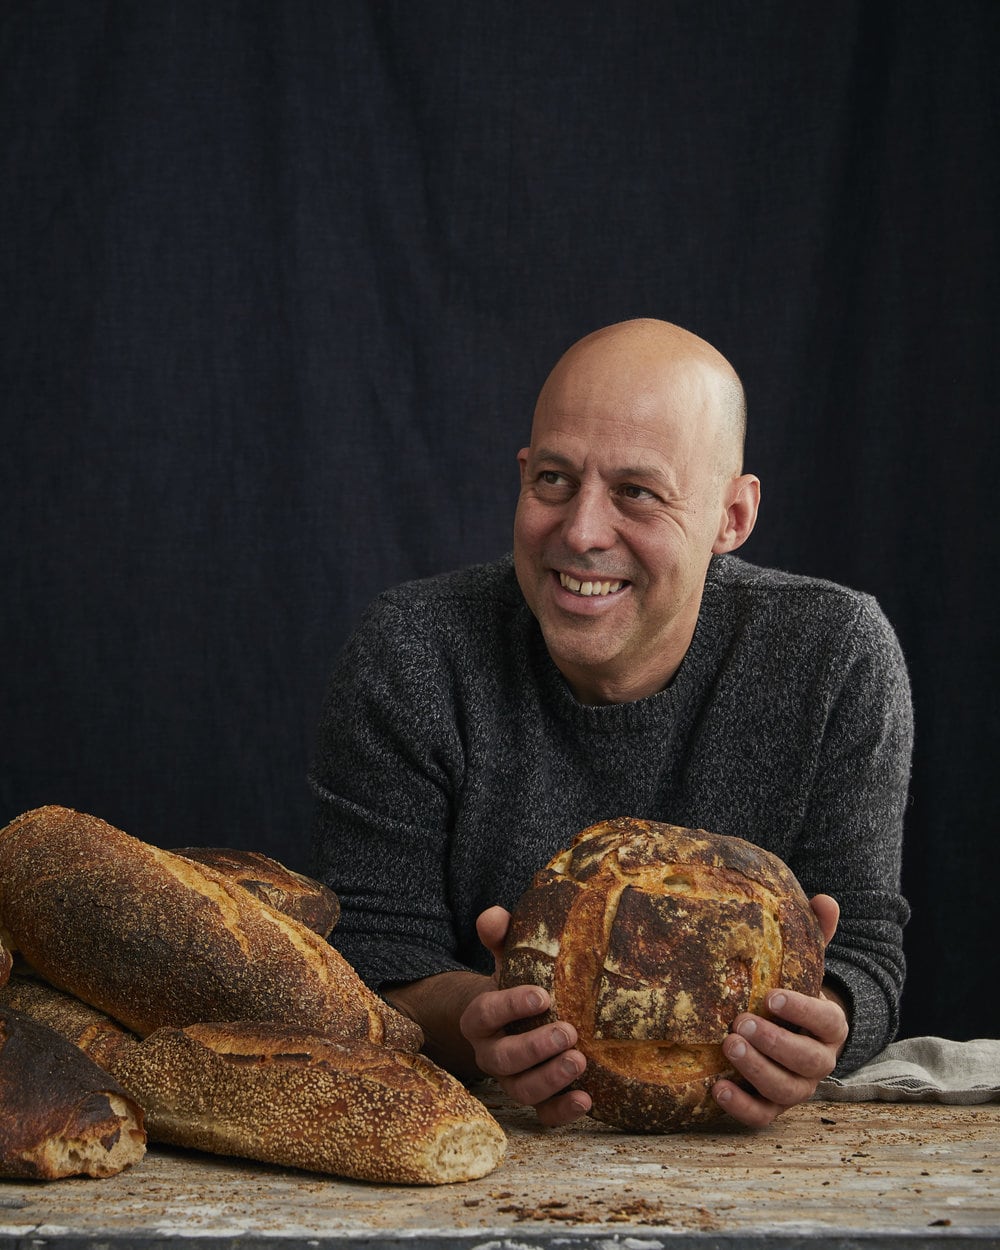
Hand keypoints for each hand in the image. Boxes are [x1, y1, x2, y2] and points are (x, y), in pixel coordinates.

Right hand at [458, 906, 591, 1126]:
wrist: (521, 1018)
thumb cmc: (520, 982)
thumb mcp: (510, 957)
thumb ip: (501, 936)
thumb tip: (494, 916)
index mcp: (481, 1018)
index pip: (485, 1014)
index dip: (510, 1006)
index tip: (543, 995)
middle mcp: (491, 1053)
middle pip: (503, 1060)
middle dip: (535, 1048)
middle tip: (569, 1032)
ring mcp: (512, 1080)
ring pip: (521, 1091)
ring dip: (550, 1079)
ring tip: (580, 1062)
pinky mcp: (536, 1100)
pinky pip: (543, 1115)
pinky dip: (563, 1112)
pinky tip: (587, 1100)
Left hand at [711, 893, 849, 1126]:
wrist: (792, 1032)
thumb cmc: (794, 992)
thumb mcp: (806, 964)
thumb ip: (816, 935)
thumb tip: (826, 901)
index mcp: (830, 1026)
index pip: (826, 1021)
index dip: (802, 1011)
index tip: (772, 995)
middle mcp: (819, 1062)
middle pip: (807, 1062)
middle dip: (775, 1043)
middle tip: (740, 1021)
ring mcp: (797, 1087)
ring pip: (786, 1091)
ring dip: (757, 1070)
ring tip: (728, 1045)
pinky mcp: (772, 1106)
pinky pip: (762, 1116)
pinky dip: (742, 1107)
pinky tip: (716, 1087)